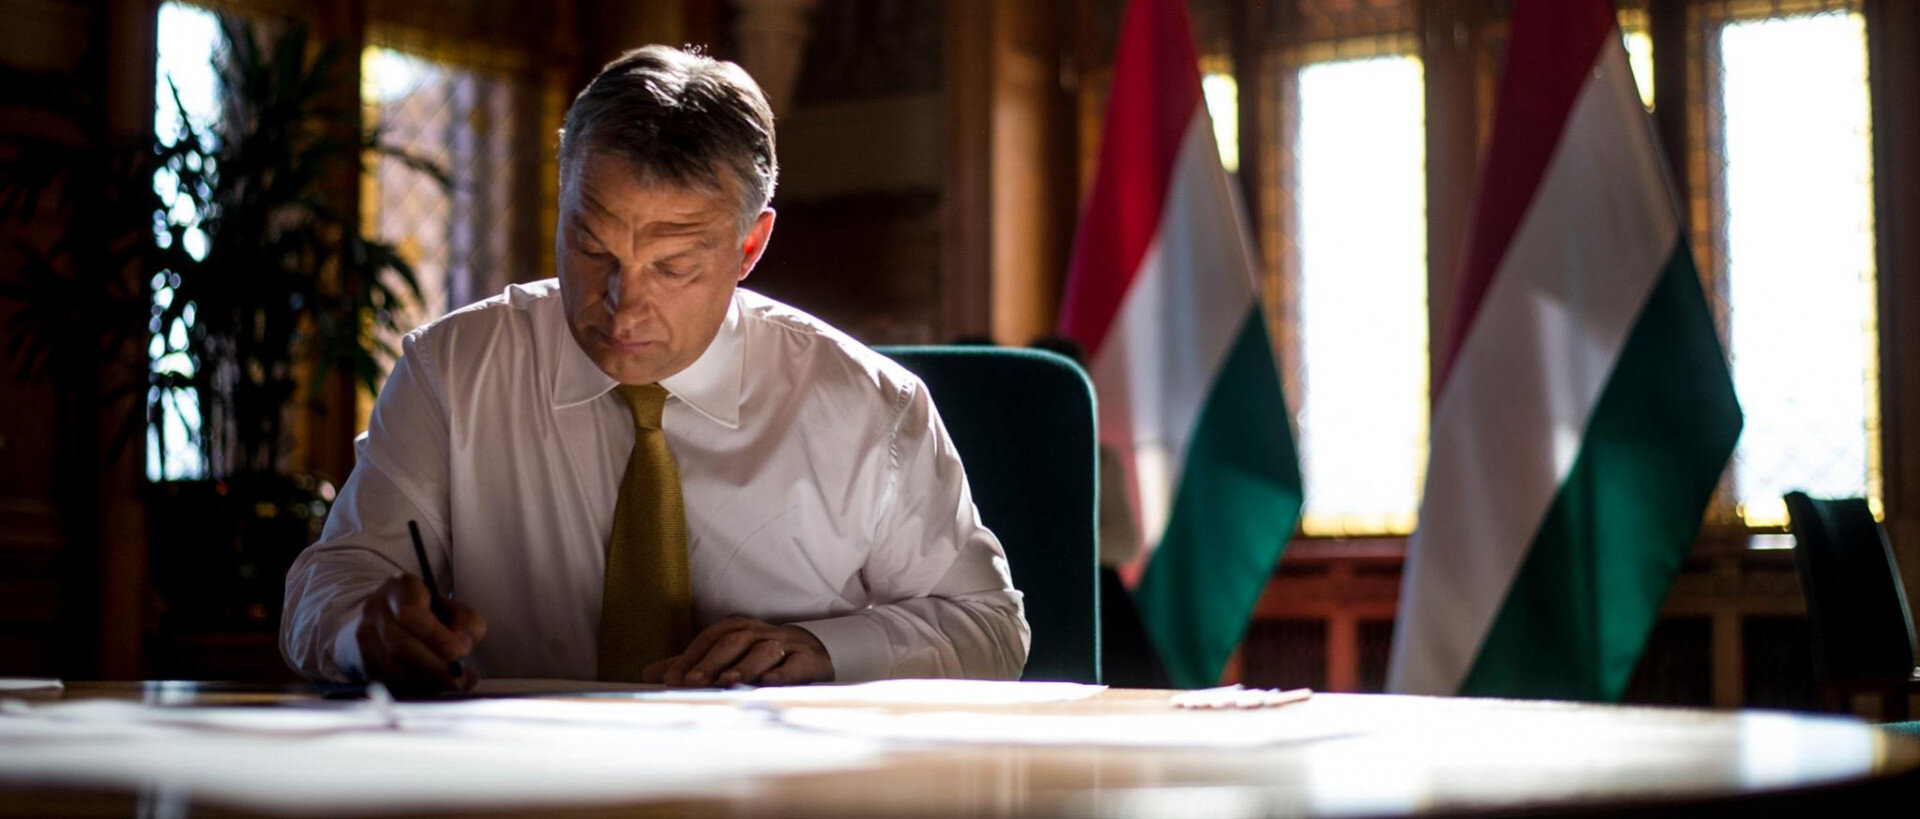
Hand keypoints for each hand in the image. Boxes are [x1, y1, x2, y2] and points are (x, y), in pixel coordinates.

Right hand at [354, 574, 486, 691]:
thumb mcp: (451, 607)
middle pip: (401, 645)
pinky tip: (435, 687)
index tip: (460, 652)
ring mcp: (364, 638)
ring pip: (393, 667)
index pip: (411, 612)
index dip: (437, 636)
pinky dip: (415, 688)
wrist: (387, 620)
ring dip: (427, 680)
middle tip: (461, 678)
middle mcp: (375, 611)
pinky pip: (388, 681)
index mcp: (399, 589)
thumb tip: (464, 643)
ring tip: (454, 683)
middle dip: (435, 666)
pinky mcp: (363, 662)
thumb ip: (466, 620)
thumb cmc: (426, 613)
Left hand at [643, 616, 833, 686]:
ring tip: (727, 682)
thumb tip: (648, 674)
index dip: (691, 657)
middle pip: (734, 641)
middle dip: (712, 662)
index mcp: (738, 629)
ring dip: (744, 666)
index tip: (673, 679)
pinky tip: (769, 683)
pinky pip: (795, 665)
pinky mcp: (808, 660)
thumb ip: (691, 665)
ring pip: (764, 651)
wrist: (811, 653)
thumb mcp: (725, 657)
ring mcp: (786, 645)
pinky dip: (782, 673)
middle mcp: (760, 633)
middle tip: (693, 682)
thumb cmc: (760, 656)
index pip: (710, 638)